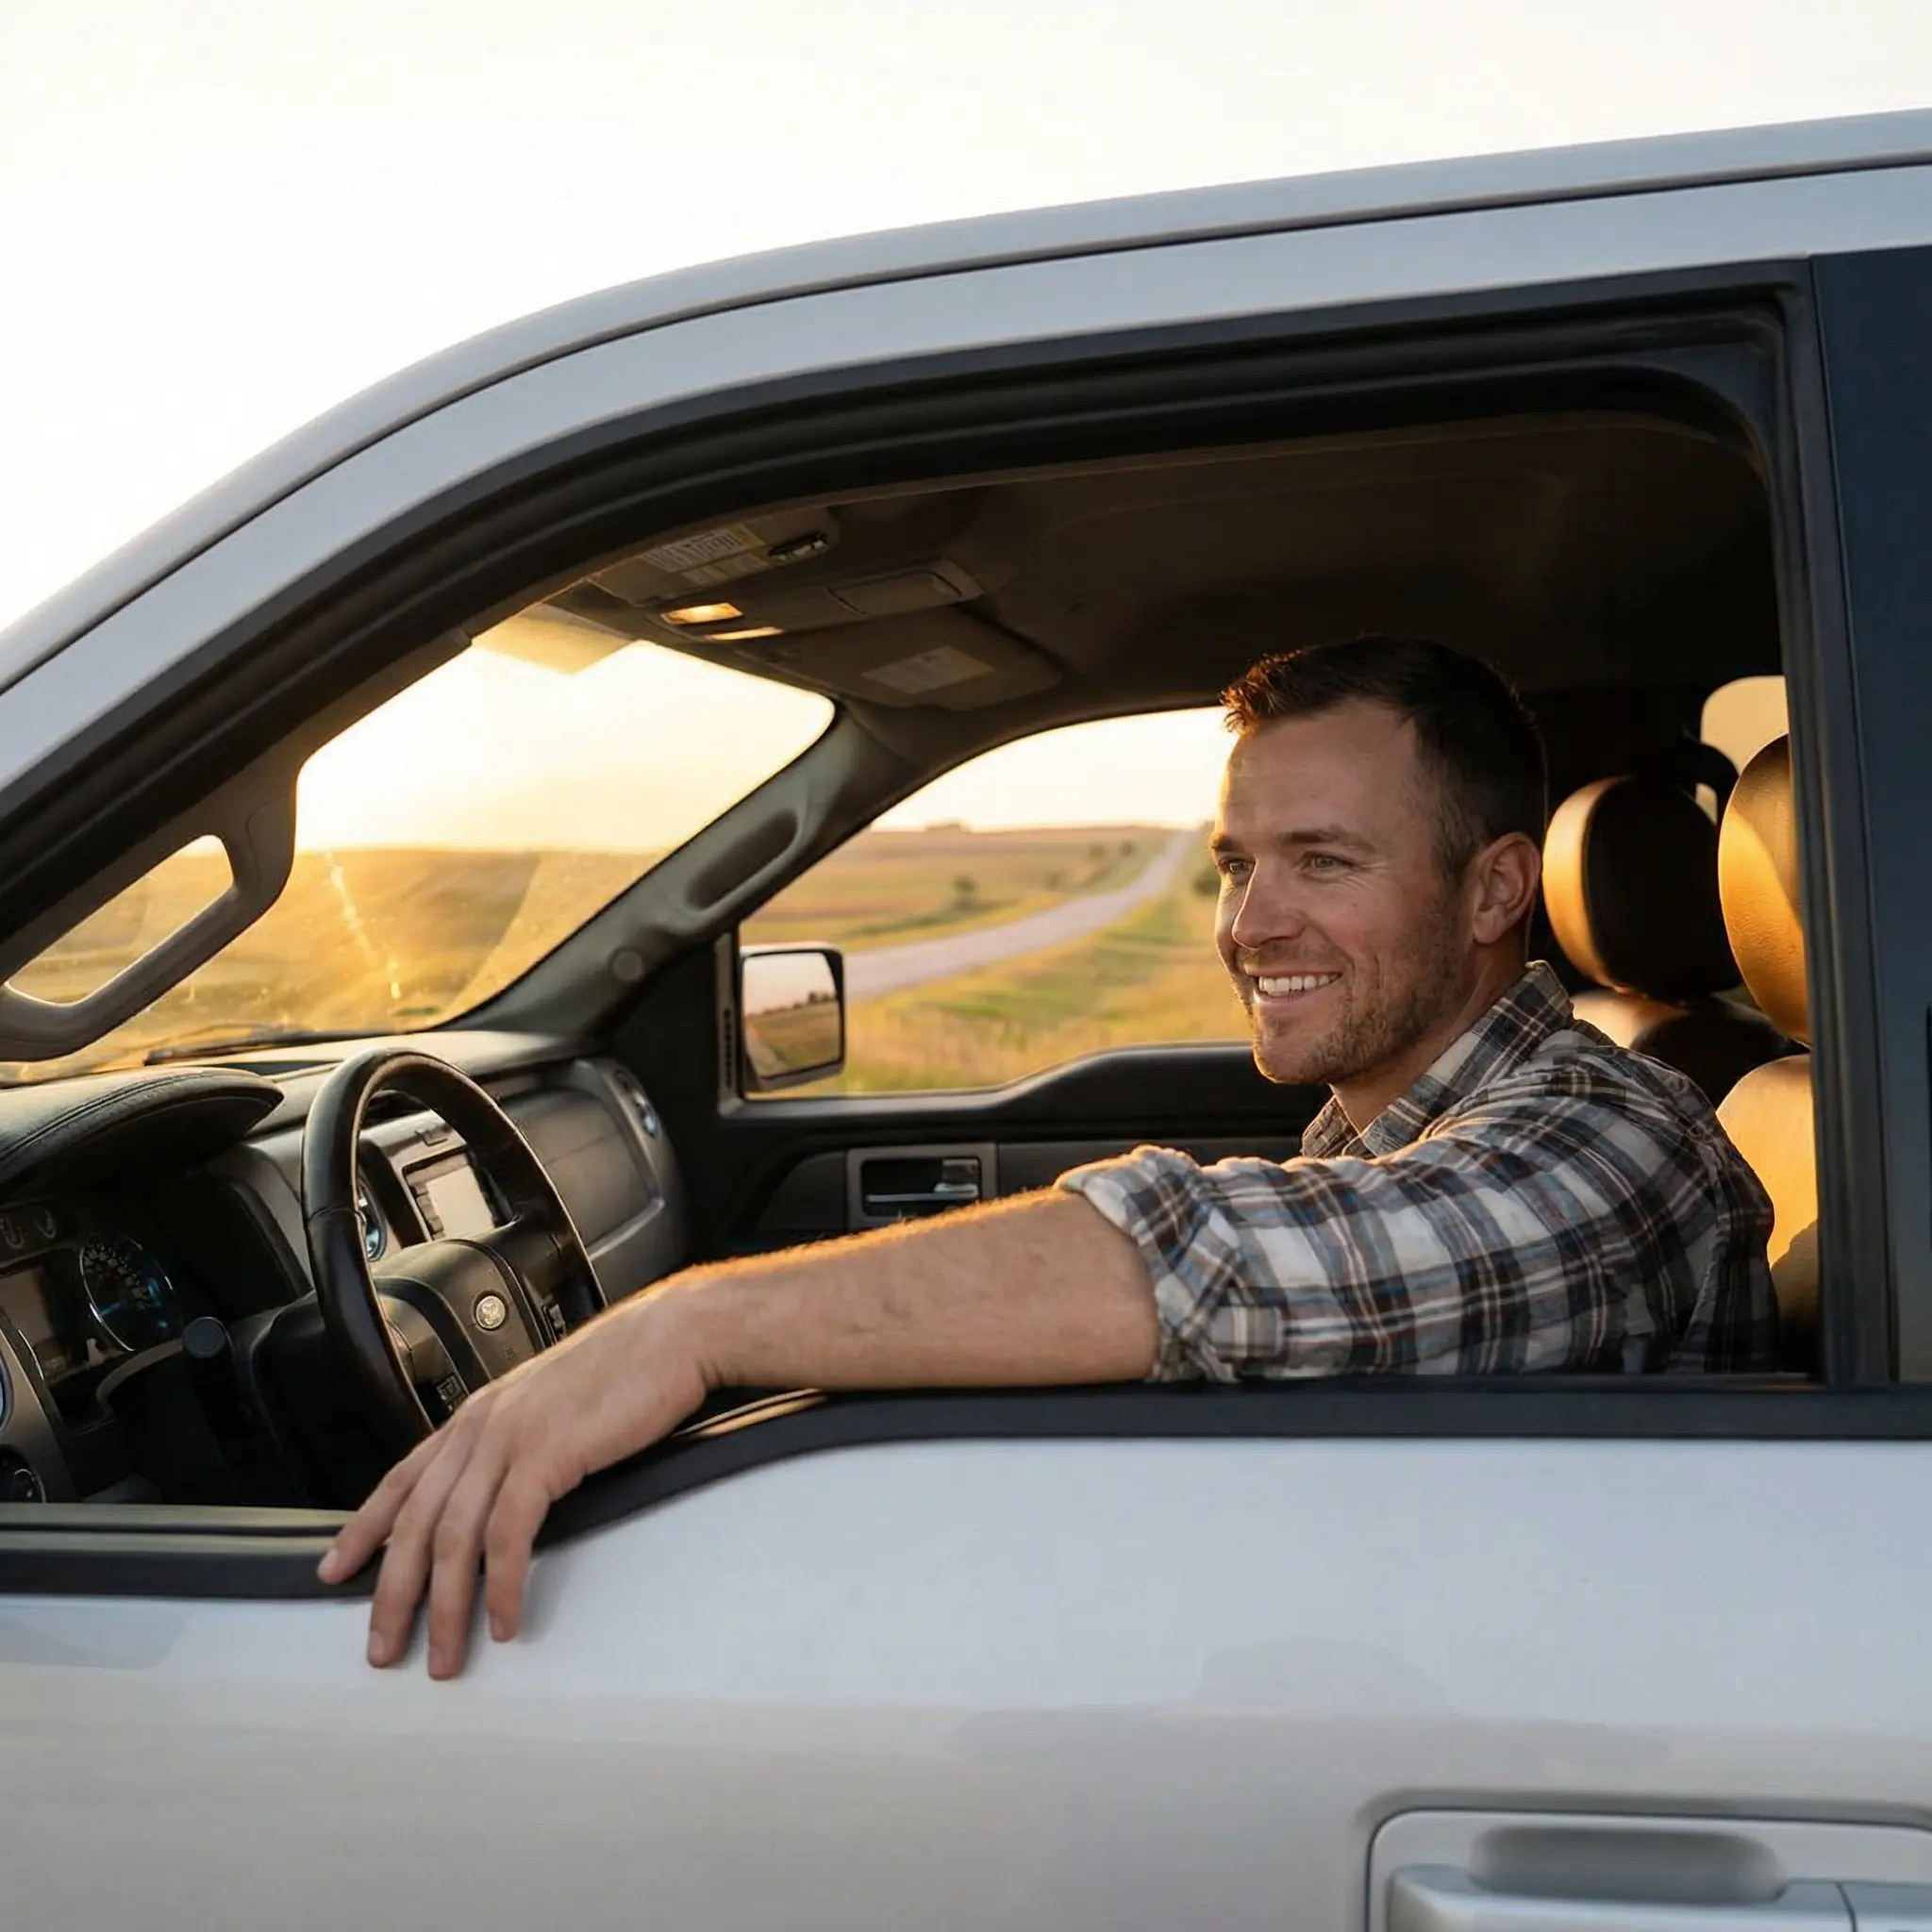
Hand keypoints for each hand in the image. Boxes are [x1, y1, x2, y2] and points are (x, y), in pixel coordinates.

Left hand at [317, 1290, 708, 1677]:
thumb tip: (504, 1491)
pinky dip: (501, 1586)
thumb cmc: (626, 1367)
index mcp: (478, 1412)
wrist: (672, 1335)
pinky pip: (508, 1535)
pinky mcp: (548, 1454)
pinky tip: (503, 1620)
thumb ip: (519, 1441)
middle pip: (417, 1523)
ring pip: (454, 1538)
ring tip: (445, 1657)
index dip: (364, 1529)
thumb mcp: (552, 1402)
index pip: (402, 1478)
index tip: (335, 1571)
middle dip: (393, 1594)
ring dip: (446, 1608)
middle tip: (384, 1648)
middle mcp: (481, 1425)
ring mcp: (511, 1438)